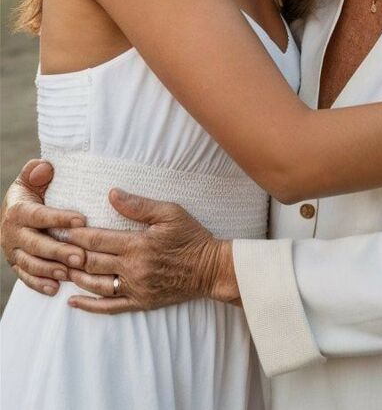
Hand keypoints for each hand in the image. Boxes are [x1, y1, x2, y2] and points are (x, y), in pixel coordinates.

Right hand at [1, 159, 85, 294]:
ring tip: (70, 273)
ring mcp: (13, 251)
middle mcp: (12, 233)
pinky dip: (39, 284)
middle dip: (58, 251)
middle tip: (81, 257)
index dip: (59, 218)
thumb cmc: (31, 192)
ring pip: (30, 263)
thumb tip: (44, 168)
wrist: (12, 212)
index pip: (40, 215)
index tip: (82, 219)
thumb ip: (36, 171)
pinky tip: (55, 288)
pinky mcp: (16, 265)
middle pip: (36, 244)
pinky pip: (25, 277)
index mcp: (18, 211)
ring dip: (50, 270)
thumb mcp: (30, 178)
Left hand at [64, 189, 240, 313]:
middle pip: (90, 262)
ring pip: (94, 285)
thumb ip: (139, 205)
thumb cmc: (191, 236)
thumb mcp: (170, 212)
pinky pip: (109, 307)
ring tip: (58, 267)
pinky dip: (88, 305)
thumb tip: (112, 194)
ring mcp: (135, 288)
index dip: (75, 234)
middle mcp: (132, 269)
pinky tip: (72, 301)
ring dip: (74, 277)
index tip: (59, 227)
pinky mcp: (140, 302)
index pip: (97, 240)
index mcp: (138, 244)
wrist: (211, 268)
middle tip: (50, 246)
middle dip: (68, 254)